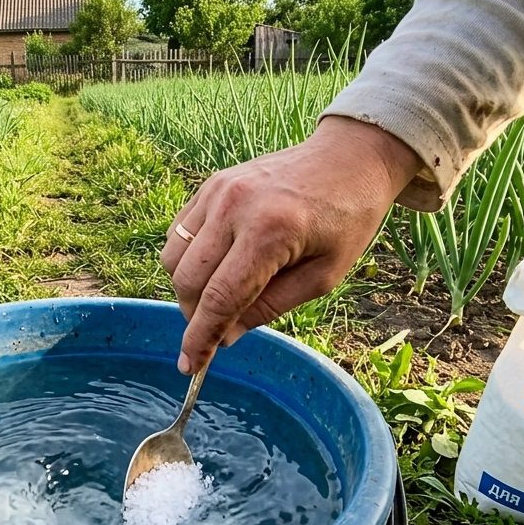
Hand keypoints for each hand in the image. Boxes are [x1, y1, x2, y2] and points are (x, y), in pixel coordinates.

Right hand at [161, 116, 421, 373]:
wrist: (349, 157)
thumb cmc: (347, 218)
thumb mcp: (323, 277)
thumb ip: (269, 308)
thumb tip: (225, 337)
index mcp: (270, 233)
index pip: (220, 298)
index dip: (200, 339)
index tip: (189, 367)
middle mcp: (234, 207)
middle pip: (188, 280)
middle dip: (194, 316)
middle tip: (216, 330)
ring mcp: (218, 191)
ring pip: (174, 257)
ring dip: (188, 288)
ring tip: (219, 296)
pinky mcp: (212, 184)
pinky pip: (179, 232)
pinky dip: (187, 258)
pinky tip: (216, 266)